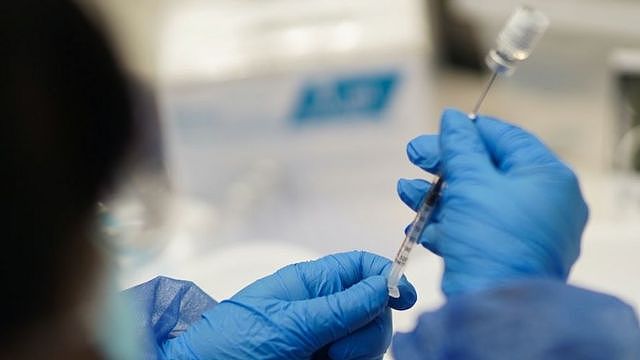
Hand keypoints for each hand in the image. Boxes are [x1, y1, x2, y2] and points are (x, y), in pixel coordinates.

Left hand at [161, 251, 415, 359]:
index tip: (404, 297)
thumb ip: (341, 307)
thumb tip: (386, 284)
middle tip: (336, 349)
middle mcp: (322, 309)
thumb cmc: (231, 343)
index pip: (361, 267)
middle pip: (374, 309)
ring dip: (358, 353)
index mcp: (311, 284)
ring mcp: (324, 339)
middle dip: (368, 329)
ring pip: (369, 341)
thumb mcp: (289, 322)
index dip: (387, 276)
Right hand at [398, 108, 587, 295]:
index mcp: (547, 178)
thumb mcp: (472, 182)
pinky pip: (471, 228)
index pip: (507, 139)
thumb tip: (452, 117)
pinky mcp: (500, 252)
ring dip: (435, 194)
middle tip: (413, 154)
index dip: (469, 130)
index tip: (439, 127)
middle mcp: (540, 203)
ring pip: (473, 200)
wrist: (495, 305)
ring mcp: (521, 230)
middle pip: (486, 169)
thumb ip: (460, 146)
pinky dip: (443, 223)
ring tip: (405, 189)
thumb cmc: (492, 239)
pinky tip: (417, 222)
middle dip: (444, 164)